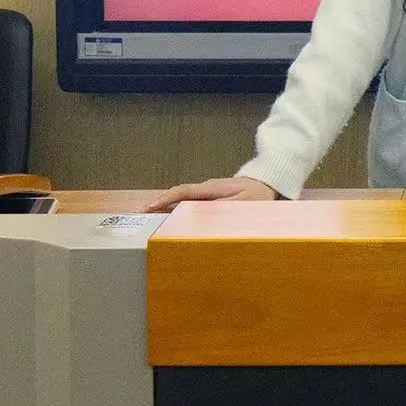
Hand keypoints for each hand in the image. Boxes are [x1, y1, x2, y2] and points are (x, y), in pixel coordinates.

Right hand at [147, 176, 278, 210]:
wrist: (266, 184)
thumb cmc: (257, 195)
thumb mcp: (246, 204)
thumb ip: (227, 210)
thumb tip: (206, 216)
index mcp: (212, 188)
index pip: (184, 191)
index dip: (166, 198)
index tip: (149, 206)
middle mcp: (205, 189)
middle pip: (177, 196)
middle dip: (158, 204)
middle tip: (139, 216)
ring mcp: (206, 193)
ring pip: (182, 200)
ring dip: (165, 208)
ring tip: (146, 220)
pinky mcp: (209, 199)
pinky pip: (189, 204)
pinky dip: (176, 211)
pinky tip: (167, 222)